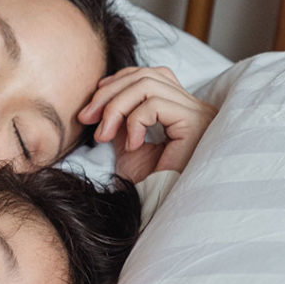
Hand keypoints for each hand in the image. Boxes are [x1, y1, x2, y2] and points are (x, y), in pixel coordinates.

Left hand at [78, 66, 217, 181]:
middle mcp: (195, 107)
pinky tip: (132, 146)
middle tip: (86, 119)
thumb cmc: (148, 184)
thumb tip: (102, 102)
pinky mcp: (195, 123)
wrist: (161, 208)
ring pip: (147, 85)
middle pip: (146, 75)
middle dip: (108, 94)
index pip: (150, 76)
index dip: (117, 84)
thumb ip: (122, 120)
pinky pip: (154, 105)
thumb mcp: (128, 145)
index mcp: (181, 110)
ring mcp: (198, 113)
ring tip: (103, 136)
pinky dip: (133, 123)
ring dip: (115, 108)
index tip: (92, 108)